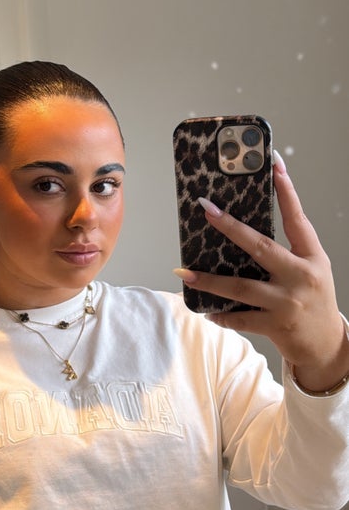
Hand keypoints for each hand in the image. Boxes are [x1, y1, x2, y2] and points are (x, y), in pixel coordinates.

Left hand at [174, 153, 348, 392]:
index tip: (274, 165)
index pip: (297, 219)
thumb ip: (288, 250)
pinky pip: (239, 319)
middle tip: (206, 211)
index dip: (287, 191)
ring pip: (241, 287)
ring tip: (185, 273)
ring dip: (210, 281)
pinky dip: (221, 315)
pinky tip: (206, 310)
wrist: (325, 344)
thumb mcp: (312, 269)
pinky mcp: (275, 326)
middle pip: (260, 247)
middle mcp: (301, 277)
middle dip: (230, 227)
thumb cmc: (314, 301)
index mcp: (312, 258)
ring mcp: (287, 302)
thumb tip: (247, 230)